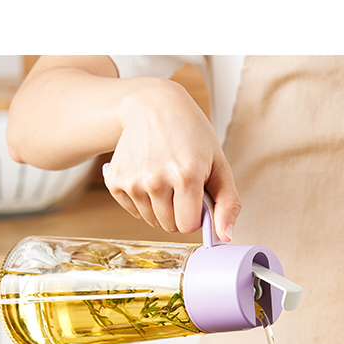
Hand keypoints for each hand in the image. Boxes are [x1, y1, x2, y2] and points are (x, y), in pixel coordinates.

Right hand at [103, 78, 240, 241]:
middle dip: (178, 212)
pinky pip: (134, 211)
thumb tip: (225, 238)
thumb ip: (228, 203)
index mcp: (186, 176)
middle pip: (169, 226)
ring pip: (151, 221)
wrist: (153, 106)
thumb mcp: (219, 164)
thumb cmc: (192, 135)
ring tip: (165, 177)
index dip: (195, 216)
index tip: (196, 198)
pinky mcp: (115, 182)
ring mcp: (132, 181)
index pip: (188, 226)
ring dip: (161, 207)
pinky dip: (143, 201)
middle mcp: (156, 180)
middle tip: (180, 184)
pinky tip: (148, 176)